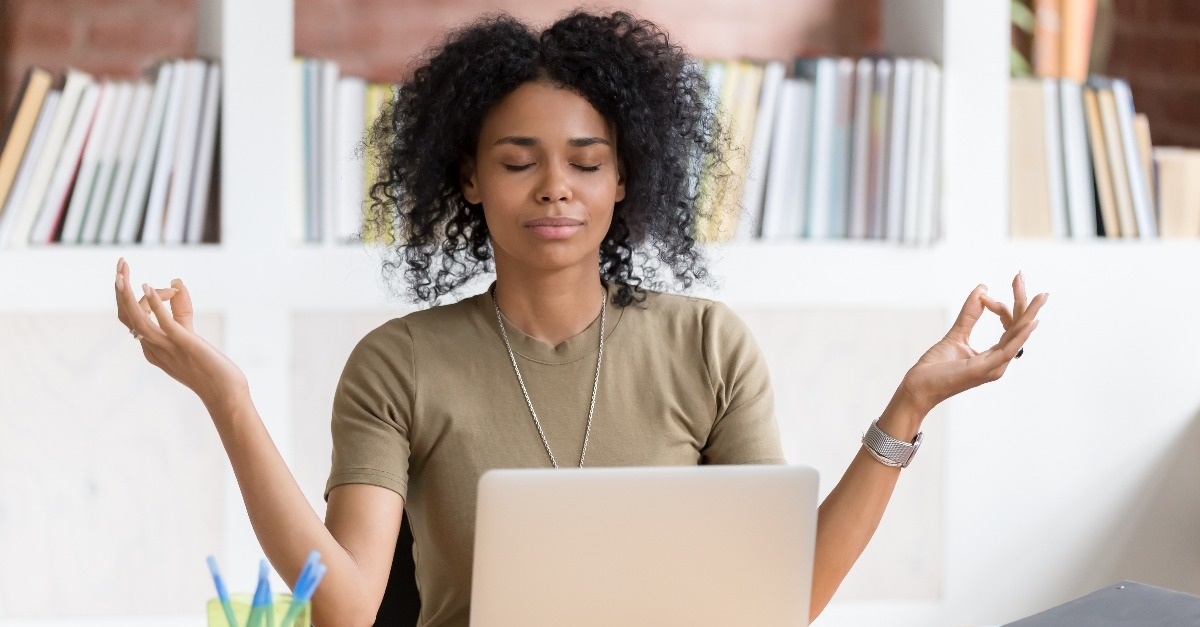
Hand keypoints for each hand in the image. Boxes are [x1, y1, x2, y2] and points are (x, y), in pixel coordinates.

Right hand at [114, 258, 248, 412]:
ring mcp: (166, 347)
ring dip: (126, 295)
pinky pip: (162, 323)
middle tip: (121, 264)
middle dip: (119, 289)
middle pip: (126, 316)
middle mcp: (153, 348)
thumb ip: (181, 311)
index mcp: (151, 348)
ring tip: (121, 273)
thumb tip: (177, 282)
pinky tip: (149, 286)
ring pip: (136, 320)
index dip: (139, 297)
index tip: (170, 287)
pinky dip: (154, 304)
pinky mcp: (183, 344)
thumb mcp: (188, 336)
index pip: (131, 319)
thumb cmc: (209, 368)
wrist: (225, 394)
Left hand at [895, 273, 1046, 416]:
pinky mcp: (984, 370)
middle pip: (1018, 327)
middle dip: (1023, 302)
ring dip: (1028, 314)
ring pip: (1017, 336)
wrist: (918, 387)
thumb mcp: (956, 334)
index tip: (984, 294)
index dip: (1000, 306)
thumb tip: (983, 289)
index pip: (1009, 326)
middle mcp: (999, 362)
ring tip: (1040, 296)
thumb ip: (970, 314)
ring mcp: (994, 367)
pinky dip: (1019, 335)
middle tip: (1020, 276)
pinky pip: (1007, 351)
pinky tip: (1029, 322)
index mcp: (994, 355)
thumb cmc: (936, 368)